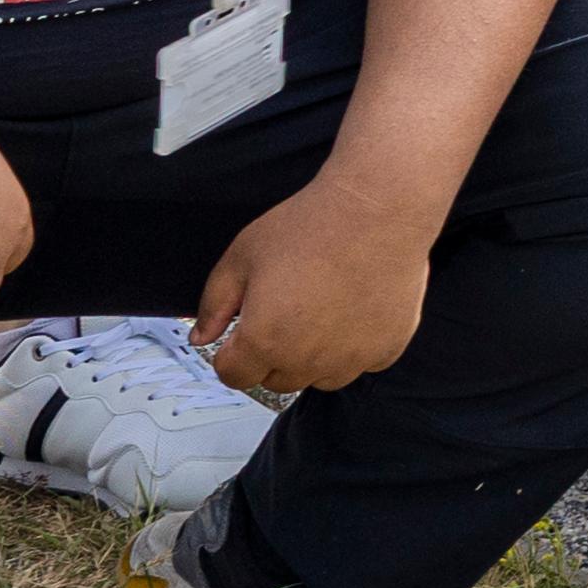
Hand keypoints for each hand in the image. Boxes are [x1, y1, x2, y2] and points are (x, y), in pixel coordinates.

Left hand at [193, 167, 433, 395]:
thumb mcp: (243, 255)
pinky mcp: (386, 349)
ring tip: (324, 310)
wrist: (380, 207)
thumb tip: (202, 337)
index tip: (245, 332)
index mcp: (263, 341)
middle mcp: (306, 360)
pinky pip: (362, 363)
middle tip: (288, 309)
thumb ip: (214, 303)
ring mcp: (350, 358)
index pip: (234, 376)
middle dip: (273, 354)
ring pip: (319, 378)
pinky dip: (356, 346)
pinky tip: (355, 309)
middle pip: (276, 379)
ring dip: (315, 357)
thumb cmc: (313, 225)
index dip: (232, 353)